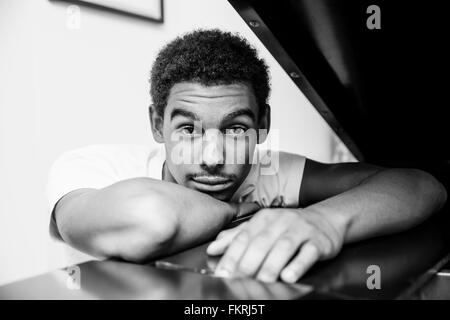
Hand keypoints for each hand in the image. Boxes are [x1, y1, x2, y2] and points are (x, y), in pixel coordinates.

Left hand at [207, 207, 347, 282]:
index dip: (232, 255)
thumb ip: (237, 236)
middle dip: (248, 264)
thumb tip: (212, 248)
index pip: (244, 237)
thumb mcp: (262, 226)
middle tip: (238, 281)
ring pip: (283, 247)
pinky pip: (307, 253)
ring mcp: (301, 230)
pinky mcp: (318, 242)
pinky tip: (288, 276)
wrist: (325, 219)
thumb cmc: (289, 226)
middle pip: (261, 243)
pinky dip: (297, 265)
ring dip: (271, 266)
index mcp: (264, 219)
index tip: (222, 273)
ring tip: (261, 282)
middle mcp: (281, 222)